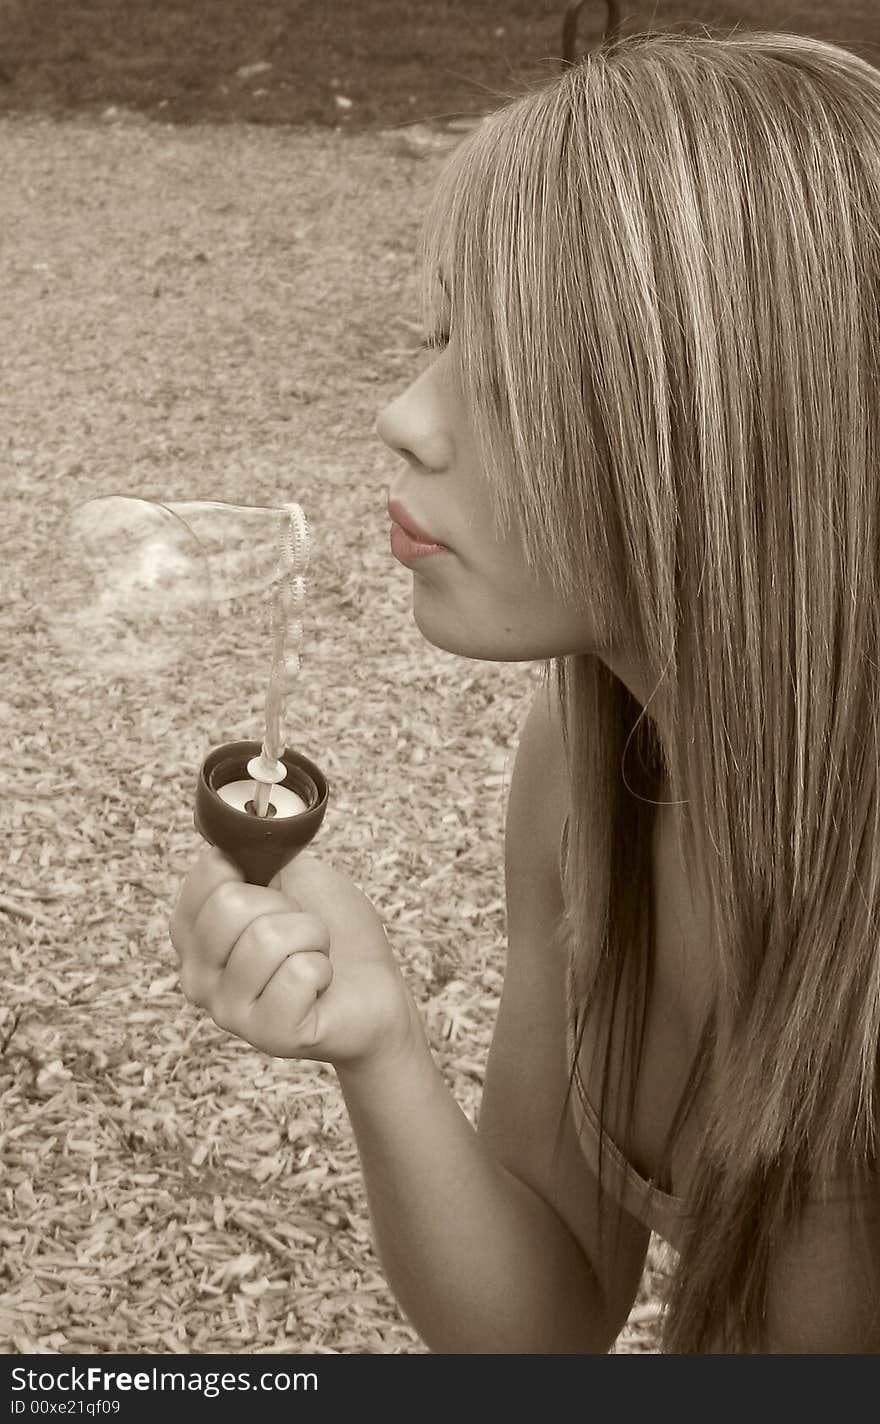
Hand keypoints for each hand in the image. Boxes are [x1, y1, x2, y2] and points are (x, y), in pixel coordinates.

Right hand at [169, 846, 419, 1069]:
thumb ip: (258, 852)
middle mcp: (197, 975)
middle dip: (286, 907)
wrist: (376, 987)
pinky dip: (323, 969)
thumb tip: (237, 828)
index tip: (277, 893)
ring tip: (315, 956)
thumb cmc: (334, 931)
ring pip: (265, 939)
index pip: (209, 873)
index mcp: (195, 932)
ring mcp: (228, 1011)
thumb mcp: (295, 875)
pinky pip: (297, 974)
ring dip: (311, 937)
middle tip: (301, 929)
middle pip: (229, 905)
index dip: (256, 871)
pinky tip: (321, 986)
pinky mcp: (267, 1035)